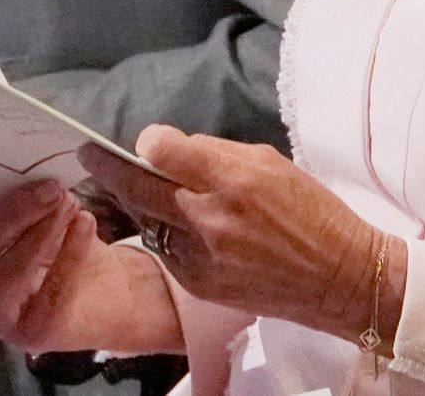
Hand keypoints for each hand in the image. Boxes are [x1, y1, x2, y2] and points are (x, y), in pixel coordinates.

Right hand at [0, 163, 182, 357]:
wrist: (108, 292)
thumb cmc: (65, 243)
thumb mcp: (39, 211)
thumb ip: (17, 188)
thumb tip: (14, 151)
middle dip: (12, 212)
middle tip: (51, 187)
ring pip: (8, 270)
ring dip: (43, 231)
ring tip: (71, 203)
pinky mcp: (32, 333)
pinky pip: (49, 291)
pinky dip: (70, 253)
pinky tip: (86, 224)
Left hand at [81, 127, 408, 345]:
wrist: (336, 277)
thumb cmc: (312, 213)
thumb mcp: (271, 164)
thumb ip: (217, 155)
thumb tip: (174, 149)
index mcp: (232, 179)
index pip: (163, 151)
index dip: (150, 142)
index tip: (145, 141)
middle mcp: (209, 217)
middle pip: (139, 187)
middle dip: (108, 168)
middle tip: (88, 154)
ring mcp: (200, 255)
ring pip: (148, 220)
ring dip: (138, 202)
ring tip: (128, 187)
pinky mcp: (197, 283)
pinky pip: (165, 249)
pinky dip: (164, 233)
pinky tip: (173, 224)